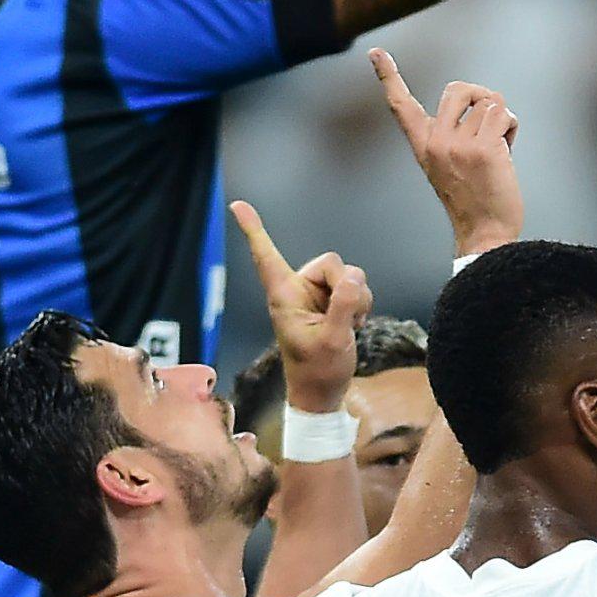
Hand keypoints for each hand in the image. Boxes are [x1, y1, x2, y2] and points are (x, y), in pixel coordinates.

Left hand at [230, 198, 369, 413]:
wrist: (325, 393)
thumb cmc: (319, 372)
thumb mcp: (333, 341)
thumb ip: (343, 307)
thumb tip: (352, 278)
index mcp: (284, 296)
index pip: (266, 256)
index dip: (253, 229)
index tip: (236, 203)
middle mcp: (297, 289)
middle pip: (331, 262)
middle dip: (348, 286)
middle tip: (350, 318)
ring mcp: (315, 294)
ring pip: (348, 274)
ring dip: (357, 298)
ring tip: (349, 325)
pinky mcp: (331, 300)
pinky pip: (355, 286)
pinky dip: (360, 304)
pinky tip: (353, 324)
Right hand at [370, 48, 524, 253]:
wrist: (485, 233)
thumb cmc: (474, 201)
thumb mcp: (449, 166)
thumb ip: (455, 135)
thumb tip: (483, 106)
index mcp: (424, 146)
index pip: (401, 106)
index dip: (388, 76)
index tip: (375, 52)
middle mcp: (436, 143)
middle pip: (458, 89)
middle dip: (480, 97)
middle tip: (489, 122)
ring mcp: (458, 146)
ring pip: (489, 102)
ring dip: (501, 120)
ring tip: (498, 147)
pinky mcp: (483, 149)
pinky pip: (503, 114)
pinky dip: (511, 127)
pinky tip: (507, 149)